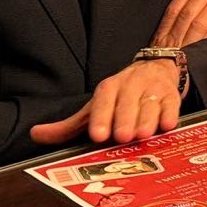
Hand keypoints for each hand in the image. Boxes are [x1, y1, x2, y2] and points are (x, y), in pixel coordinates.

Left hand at [29, 59, 182, 145]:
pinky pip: (172, 104)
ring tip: (144, 134)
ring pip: (150, 104)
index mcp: (109, 88)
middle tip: (123, 136)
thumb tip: (35, 134)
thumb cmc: (121, 98)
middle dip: (124, 119)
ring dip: (147, 119)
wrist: (156, 70)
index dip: (100, 117)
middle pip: (127, 103)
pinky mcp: (171, 96)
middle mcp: (131, 85)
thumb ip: (68, 126)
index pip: (103, 100)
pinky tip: (167, 125)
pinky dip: (170, 114)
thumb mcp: (94, 109)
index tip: (97, 135)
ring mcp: (152, 89)